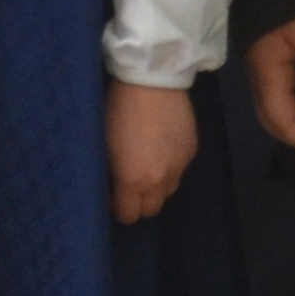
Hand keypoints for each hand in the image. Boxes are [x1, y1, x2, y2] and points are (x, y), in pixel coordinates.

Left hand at [107, 78, 197, 222]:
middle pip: (151, 210)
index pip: (129, 216)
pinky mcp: (191, 150)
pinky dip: (170, 165)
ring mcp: (180, 165)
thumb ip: (109, 174)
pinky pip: (179, 170)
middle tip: (128, 181)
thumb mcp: (103, 144)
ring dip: (156, 185)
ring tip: (146, 163)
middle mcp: (160, 180)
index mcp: (133, 180)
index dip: (118, 208)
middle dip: (139, 201)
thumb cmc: (117, 109)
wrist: (152, 79)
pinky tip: (160, 145)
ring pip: (168, 191)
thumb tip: (110, 186)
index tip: (112, 192)